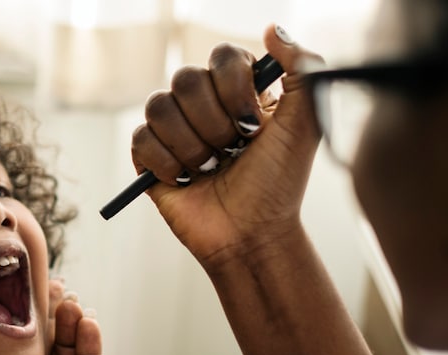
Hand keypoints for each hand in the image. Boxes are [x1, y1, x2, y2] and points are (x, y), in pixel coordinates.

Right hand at [131, 24, 323, 269]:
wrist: (252, 234)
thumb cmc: (280, 183)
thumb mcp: (306, 123)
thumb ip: (303, 68)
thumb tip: (274, 28)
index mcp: (238, 88)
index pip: (222, 56)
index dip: (234, 90)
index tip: (254, 125)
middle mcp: (204, 102)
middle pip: (186, 79)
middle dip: (213, 124)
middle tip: (233, 151)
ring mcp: (174, 128)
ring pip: (159, 106)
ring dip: (191, 146)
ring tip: (211, 168)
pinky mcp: (149, 156)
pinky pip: (141, 138)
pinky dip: (166, 162)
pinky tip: (186, 180)